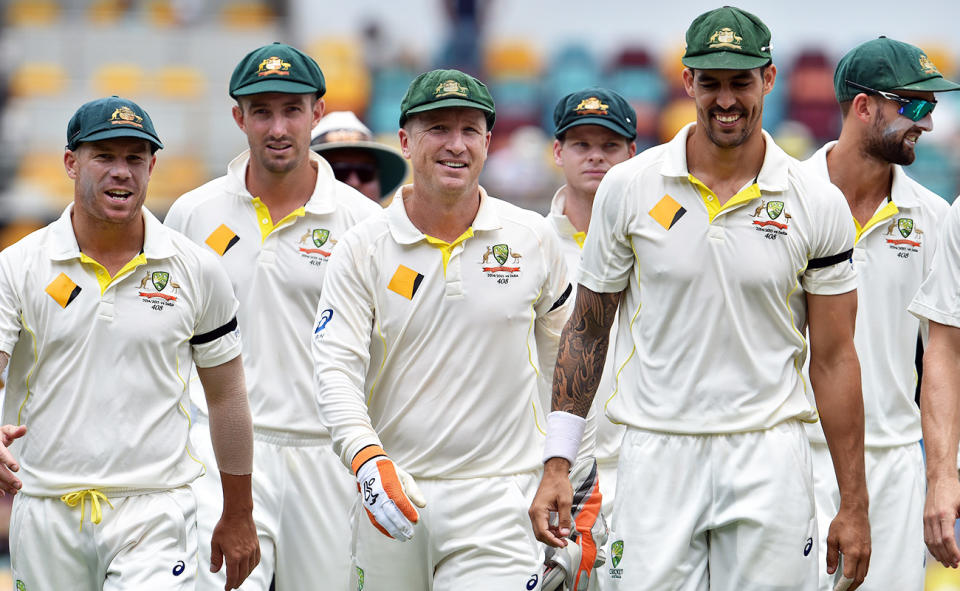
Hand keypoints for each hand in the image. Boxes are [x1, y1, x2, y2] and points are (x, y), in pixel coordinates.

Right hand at [0, 424, 25, 495]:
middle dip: (8, 478)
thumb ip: (14, 431)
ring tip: (15, 490)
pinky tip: (4, 493)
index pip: (1, 454)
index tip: (16, 468)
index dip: (8, 460)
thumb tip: (24, 428)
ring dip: (3, 485)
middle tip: (19, 485)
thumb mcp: (5, 431)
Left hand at [210, 474, 259, 589]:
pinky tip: (249, 567)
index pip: (233, 576)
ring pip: (250, 569)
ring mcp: (252, 550)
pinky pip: (256, 560)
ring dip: (245, 575)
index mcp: (234, 556)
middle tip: (233, 585)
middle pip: (242, 575)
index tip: (227, 588)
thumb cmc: (226, 526)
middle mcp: (245, 555)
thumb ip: (215, 558)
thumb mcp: (215, 543)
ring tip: (240, 577)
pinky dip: (252, 566)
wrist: (238, 514)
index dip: (230, 584)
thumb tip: (214, 570)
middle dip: (237, 582)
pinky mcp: (256, 545)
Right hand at [355, 455, 425, 540]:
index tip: (416, 520)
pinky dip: (384, 529)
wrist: (368, 467)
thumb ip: (414, 491)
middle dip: (401, 525)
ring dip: (393, 530)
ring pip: (382, 519)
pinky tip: (392, 535)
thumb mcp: (405, 476)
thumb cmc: (390, 472)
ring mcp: (372, 501)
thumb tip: (423, 505)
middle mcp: (379, 493)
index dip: (408, 511)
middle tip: (411, 534)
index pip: (399, 500)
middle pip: (390, 512)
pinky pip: (375, 520)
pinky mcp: (367, 506)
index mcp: (389, 483)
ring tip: (403, 538)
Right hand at [529, 457, 572, 547]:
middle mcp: (534, 513)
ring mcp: (534, 512)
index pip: (543, 532)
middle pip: (539, 534)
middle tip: (564, 543)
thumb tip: (564, 534)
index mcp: (539, 511)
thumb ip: (565, 519)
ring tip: (562, 538)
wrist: (554, 474)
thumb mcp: (565, 502)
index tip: (562, 544)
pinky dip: (549, 530)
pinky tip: (558, 530)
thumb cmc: (559, 484)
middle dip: (551, 541)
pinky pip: (541, 525)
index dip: (552, 541)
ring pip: (539, 531)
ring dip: (550, 536)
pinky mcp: (537, 511)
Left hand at [825, 502, 869, 589]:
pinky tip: (854, 574)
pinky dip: (860, 573)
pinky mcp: (869, 550)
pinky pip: (866, 567)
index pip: (849, 576)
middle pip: (859, 578)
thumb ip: (831, 557)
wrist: (855, 512)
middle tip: (841, 589)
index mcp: (853, 553)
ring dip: (856, 581)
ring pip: (864, 573)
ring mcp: (867, 553)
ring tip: (846, 585)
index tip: (838, 589)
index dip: (843, 585)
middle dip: (850, 586)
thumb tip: (831, 570)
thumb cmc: (843, 522)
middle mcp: (863, 555)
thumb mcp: (831, 539)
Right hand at [924, 475, 959, 566]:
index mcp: (944, 514)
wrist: (939, 479)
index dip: (952, 551)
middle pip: (937, 543)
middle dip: (946, 556)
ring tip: (947, 563)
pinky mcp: (924, 518)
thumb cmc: (953, 490)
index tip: (959, 559)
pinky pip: (926, 536)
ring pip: (930, 541)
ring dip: (938, 554)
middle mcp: (933, 517)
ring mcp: (927, 518)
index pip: (946, 538)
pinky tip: (937, 553)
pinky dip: (931, 547)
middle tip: (955, 565)